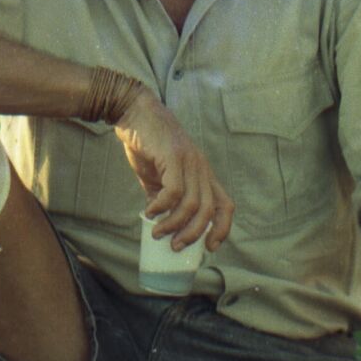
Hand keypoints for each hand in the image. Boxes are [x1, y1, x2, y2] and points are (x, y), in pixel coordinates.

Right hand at [113, 89, 235, 251]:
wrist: (135, 113)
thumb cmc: (147, 144)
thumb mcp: (158, 176)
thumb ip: (163, 197)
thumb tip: (160, 223)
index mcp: (203, 173)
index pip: (225, 205)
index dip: (222, 228)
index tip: (209, 248)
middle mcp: (201, 168)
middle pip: (209, 210)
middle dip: (194, 234)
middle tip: (175, 246)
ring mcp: (189, 161)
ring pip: (192, 204)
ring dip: (174, 224)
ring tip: (157, 232)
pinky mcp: (173, 157)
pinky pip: (173, 191)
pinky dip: (162, 207)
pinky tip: (149, 212)